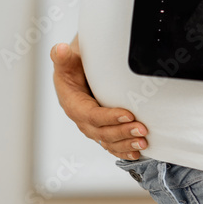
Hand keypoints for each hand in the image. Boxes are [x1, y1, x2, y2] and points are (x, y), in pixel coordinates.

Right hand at [50, 41, 148, 159]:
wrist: (73, 75)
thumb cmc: (70, 68)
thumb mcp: (65, 61)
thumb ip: (62, 57)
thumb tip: (59, 49)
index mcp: (73, 105)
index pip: (92, 115)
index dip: (109, 117)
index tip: (128, 114)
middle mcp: (82, 120)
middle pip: (102, 132)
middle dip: (123, 133)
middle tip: (142, 129)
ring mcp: (91, 128)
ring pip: (108, 142)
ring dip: (126, 144)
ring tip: (143, 142)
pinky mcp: (100, 130)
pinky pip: (111, 145)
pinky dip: (123, 151)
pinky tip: (137, 153)